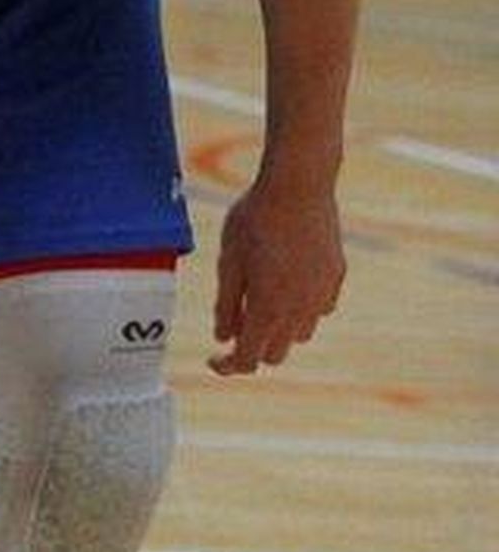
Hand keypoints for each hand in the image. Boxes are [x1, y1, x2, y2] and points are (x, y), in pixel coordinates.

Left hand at [209, 177, 345, 374]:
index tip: (215, 359)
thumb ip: (227, 304)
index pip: (248, 360)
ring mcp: (322, 294)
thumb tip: (224, 337)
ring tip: (261, 298)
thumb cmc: (256, 219)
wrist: (299, 185)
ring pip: (301, 334)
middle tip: (236, 324)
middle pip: (276, 354)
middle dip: (254, 347)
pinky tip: (289, 282)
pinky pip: (320, 308)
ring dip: (280, 329)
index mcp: (268, 309)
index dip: (228, 366)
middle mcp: (300, 310)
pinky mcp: (336, 276)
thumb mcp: (229, 261)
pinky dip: (302, 307)